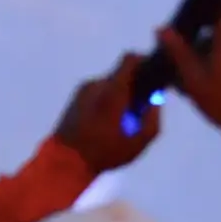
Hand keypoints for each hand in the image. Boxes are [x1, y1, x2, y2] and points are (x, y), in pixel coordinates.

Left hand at [50, 52, 161, 174]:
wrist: (65, 162)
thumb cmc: (104, 153)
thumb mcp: (138, 142)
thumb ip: (152, 119)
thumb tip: (155, 102)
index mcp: (113, 90)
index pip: (130, 59)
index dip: (144, 62)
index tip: (151, 76)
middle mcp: (96, 84)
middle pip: (120, 75)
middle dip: (132, 87)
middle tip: (138, 107)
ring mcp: (82, 90)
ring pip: (108, 85)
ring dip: (118, 96)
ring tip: (120, 120)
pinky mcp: (74, 99)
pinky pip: (96, 93)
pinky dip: (105, 101)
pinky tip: (105, 123)